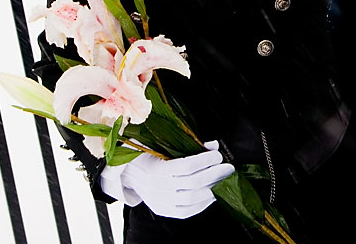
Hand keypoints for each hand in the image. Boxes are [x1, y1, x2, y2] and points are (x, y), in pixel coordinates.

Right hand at [109, 140, 234, 218]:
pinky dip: (202, 204)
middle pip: (192, 184)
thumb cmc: (146, 153)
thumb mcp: (161, 142)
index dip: (205, 160)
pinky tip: (212, 194)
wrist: (128, 171)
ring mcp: (158, 201)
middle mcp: (155, 187)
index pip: (185, 167)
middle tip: (227, 167)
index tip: (217, 154)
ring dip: (212, 189)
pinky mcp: (162, 210)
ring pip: (191, 200)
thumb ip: (187, 144)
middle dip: (214, 174)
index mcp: (153, 168)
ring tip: (223, 180)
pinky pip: (185, 212)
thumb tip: (212, 145)